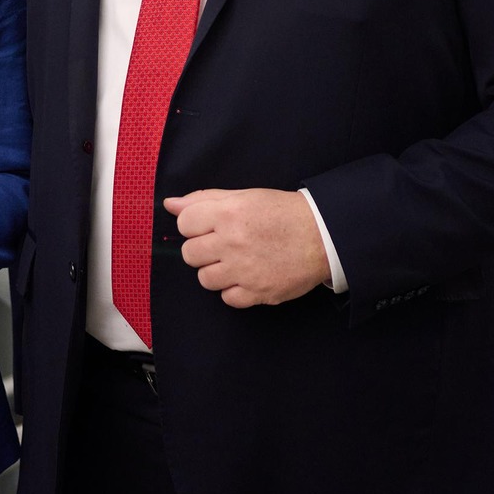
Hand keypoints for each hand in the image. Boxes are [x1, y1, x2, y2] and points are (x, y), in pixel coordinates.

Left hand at [166, 187, 330, 307]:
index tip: (208, 226)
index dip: (194, 225)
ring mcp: (244, 270)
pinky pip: (227, 298)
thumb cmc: (281, 213)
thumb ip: (204, 199)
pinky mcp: (258, 293)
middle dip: (202, 248)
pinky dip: (234, 289)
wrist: (322, 236)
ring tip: (235, 261)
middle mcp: (232, 243)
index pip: (184, 224)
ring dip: (216, 270)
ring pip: (204, 279)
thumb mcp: (244, 196)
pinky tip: (247, 276)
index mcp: (228, 213)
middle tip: (222, 244)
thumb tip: (170, 204)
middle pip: (190, 254)